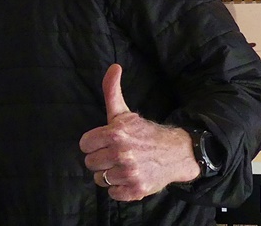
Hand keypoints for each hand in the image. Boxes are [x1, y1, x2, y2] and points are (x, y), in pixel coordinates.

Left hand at [78, 64, 198, 200]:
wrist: (176, 153)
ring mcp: (129, 173)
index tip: (104, 143)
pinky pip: (112, 193)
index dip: (93, 144)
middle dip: (100, 159)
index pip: (84, 145)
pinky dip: (119, 188)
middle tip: (115, 154)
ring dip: (109, 174)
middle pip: (90, 163)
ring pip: (100, 179)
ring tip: (122, 166)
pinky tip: (128, 177)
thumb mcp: (124, 112)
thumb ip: (112, 91)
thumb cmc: (145, 133)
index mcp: (115, 133)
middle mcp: (121, 154)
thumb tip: (113, 66)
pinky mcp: (136, 190)